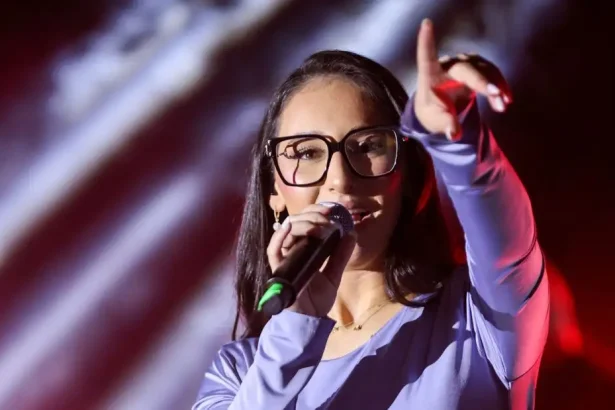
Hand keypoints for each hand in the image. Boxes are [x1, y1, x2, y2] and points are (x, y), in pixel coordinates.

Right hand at [266, 204, 356, 316]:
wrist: (310, 319)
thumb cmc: (317, 298)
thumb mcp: (334, 274)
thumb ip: (341, 255)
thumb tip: (352, 234)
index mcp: (304, 247)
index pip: (305, 221)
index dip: (316, 211)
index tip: (331, 210)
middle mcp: (292, 249)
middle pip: (296, 222)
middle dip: (313, 215)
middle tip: (328, 217)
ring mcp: (284, 258)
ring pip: (287, 231)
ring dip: (303, 223)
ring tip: (319, 224)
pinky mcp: (279, 269)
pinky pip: (274, 249)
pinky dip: (279, 236)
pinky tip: (289, 227)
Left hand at [414, 18, 512, 140]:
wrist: (440, 108)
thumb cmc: (432, 111)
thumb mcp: (435, 121)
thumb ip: (445, 125)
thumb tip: (453, 134)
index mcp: (430, 74)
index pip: (427, 56)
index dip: (426, 40)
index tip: (426, 24)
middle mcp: (448, 65)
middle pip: (466, 68)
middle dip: (481, 80)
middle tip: (495, 94)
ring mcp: (464, 64)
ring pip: (483, 70)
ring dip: (495, 86)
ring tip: (503, 106)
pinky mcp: (477, 68)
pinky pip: (491, 74)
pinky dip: (500, 86)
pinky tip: (507, 100)